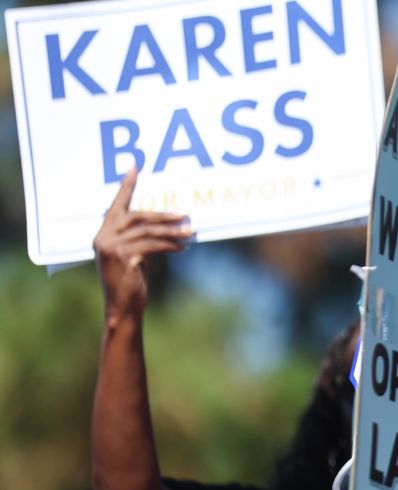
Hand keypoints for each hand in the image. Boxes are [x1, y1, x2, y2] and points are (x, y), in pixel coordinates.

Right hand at [93, 169, 190, 318]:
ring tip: (191, 232)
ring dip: (172, 231)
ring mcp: (111, 247)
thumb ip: (141, 239)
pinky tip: (183, 247)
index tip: (135, 167)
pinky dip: (170, 244)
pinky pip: (152, 245)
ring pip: (148, 231)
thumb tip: (169, 224)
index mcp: (103, 234)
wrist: (122, 309)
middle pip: (137, 215)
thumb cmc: (130, 283)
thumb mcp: (134, 256)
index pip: (116, 205)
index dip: (126, 186)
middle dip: (163, 214)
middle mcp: (103, 238)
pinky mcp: (123, 258)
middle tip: (185, 215)